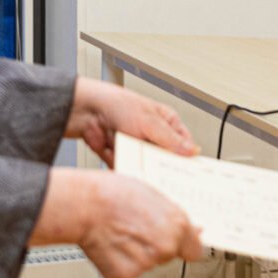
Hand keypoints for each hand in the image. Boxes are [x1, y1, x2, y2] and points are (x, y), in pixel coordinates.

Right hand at [36, 168, 201, 277]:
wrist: (83, 205)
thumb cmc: (112, 193)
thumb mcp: (152, 194)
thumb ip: (171, 215)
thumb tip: (188, 228)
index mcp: (177, 225)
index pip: (195, 249)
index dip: (185, 245)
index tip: (180, 244)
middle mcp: (165, 247)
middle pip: (169, 255)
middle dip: (157, 246)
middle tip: (138, 230)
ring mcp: (146, 263)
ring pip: (148, 264)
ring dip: (138, 254)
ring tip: (121, 233)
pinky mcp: (125, 274)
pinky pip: (128, 271)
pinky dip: (120, 262)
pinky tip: (112, 245)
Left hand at [67, 79, 196, 165]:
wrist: (86, 111)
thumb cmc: (117, 104)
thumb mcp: (149, 121)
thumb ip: (170, 139)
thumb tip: (191, 151)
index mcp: (166, 123)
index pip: (184, 145)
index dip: (187, 159)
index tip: (189, 173)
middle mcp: (153, 137)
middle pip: (165, 161)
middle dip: (160, 166)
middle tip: (159, 170)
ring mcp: (137, 148)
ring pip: (146, 168)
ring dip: (139, 165)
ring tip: (131, 155)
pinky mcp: (123, 158)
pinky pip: (129, 171)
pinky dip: (123, 167)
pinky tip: (118, 157)